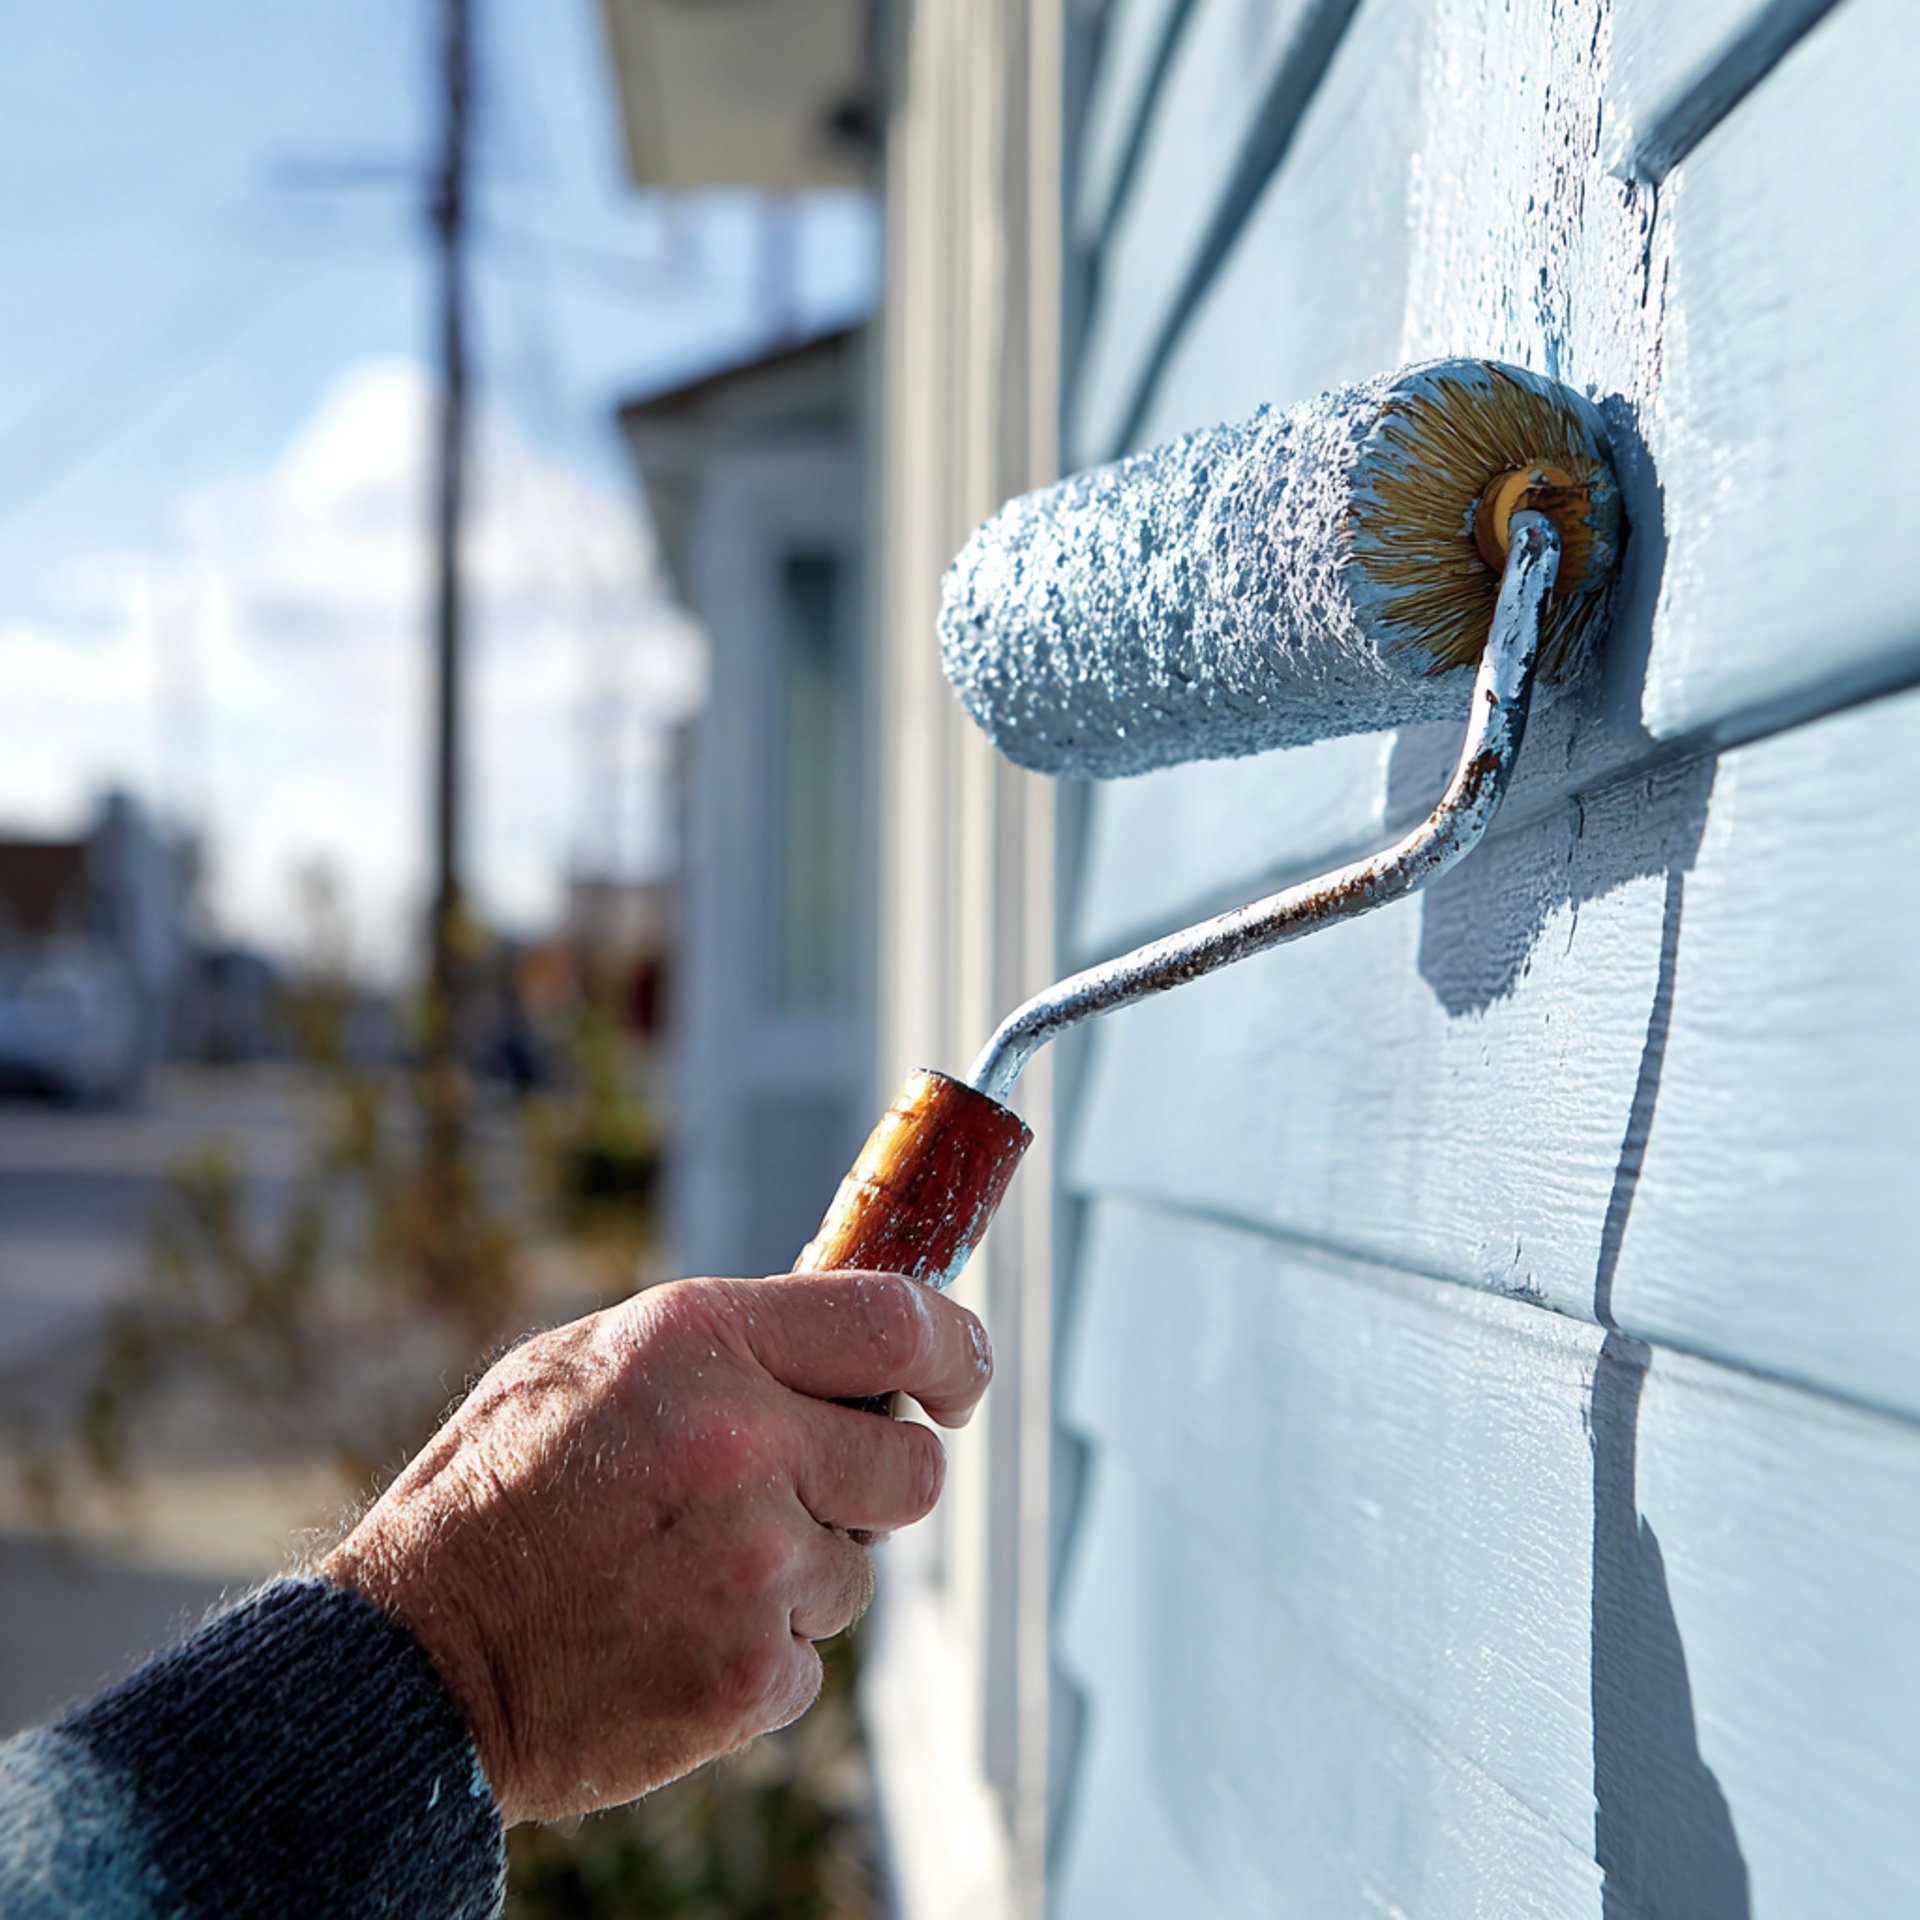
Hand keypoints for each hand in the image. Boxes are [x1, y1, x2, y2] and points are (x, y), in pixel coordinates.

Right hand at [323, 1270, 991, 1823]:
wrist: (410, 1663)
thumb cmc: (496, 1494)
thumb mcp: (586, 1362)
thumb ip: (721, 1344)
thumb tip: (837, 1342)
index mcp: (703, 1343)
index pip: (897, 1323)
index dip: (956, 1348)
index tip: (963, 1374)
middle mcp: (745, 1444)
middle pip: (914, 1465)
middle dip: (880, 1477)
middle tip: (814, 1489)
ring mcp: (754, 1569)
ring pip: (858, 1569)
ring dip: (799, 1572)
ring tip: (688, 1570)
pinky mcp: (748, 1678)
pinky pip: (806, 1657)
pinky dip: (755, 1653)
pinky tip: (670, 1634)